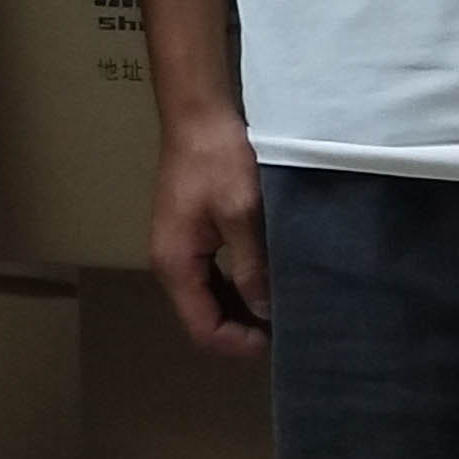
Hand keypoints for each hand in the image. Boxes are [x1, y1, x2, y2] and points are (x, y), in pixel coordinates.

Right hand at [151, 109, 269, 356]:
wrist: (198, 115)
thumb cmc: (218, 159)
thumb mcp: (242, 213)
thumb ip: (252, 267)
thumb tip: (265, 313)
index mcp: (176, 264)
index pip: (203, 330)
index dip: (240, 344)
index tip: (279, 339)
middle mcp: (170, 264)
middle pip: (203, 320)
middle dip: (243, 331)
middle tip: (288, 327)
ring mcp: (178, 249)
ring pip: (208, 300)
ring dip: (241, 311)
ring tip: (282, 308)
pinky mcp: (190, 236)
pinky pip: (211, 278)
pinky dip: (235, 288)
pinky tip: (265, 282)